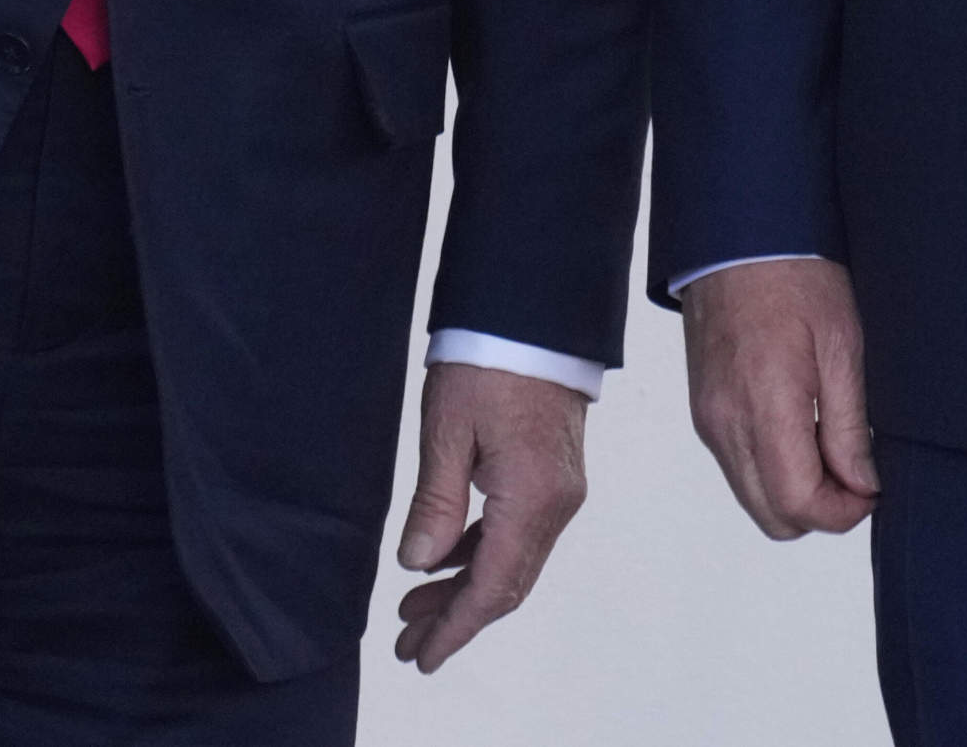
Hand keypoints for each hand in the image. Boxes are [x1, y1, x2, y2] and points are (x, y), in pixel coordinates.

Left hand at [390, 362, 589, 673]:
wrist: (533, 311)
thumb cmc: (489, 358)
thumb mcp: (448, 430)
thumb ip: (436, 503)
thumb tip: (418, 563)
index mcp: (531, 498)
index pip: (492, 586)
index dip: (455, 627)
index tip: (422, 655)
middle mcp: (555, 504)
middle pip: (506, 584)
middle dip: (455, 617)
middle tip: (407, 642)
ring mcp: (559, 491)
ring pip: (512, 561)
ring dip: (465, 587)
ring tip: (413, 604)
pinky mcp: (552, 475)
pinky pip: (517, 532)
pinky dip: (480, 553)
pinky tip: (444, 559)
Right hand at [682, 257, 877, 538]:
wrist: (736, 235)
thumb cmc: (793, 276)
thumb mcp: (841, 346)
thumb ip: (849, 426)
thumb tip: (862, 485)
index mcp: (764, 406)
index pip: (799, 504)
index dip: (844, 513)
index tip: (872, 490)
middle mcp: (725, 424)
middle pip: (773, 518)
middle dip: (820, 511)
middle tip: (855, 473)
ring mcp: (708, 419)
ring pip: (753, 498)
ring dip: (794, 491)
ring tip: (830, 445)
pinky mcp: (703, 410)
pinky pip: (738, 467)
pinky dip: (771, 469)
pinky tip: (800, 428)